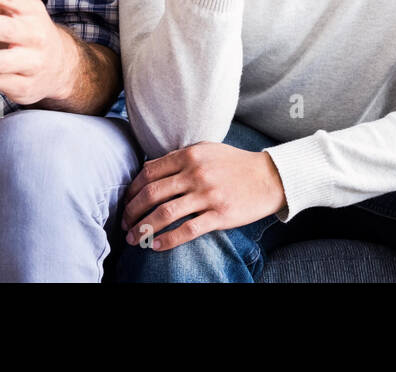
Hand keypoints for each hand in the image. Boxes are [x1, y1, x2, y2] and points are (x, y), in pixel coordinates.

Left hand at [119, 142, 286, 250]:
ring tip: (134, 239)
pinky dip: (167, 240)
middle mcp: (196, 173)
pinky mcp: (220, 214)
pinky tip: (156, 246)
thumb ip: (179, 157)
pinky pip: (187, 230)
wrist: (270, 177)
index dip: (132, 190)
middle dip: (132, 211)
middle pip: (152, 194)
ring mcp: (208, 194)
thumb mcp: (206, 150)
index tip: (126, 202)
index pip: (149, 173)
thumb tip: (148, 171)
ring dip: (144, 228)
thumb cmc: (235, 164)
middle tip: (125, 224)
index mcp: (190, 155)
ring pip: (165, 213)